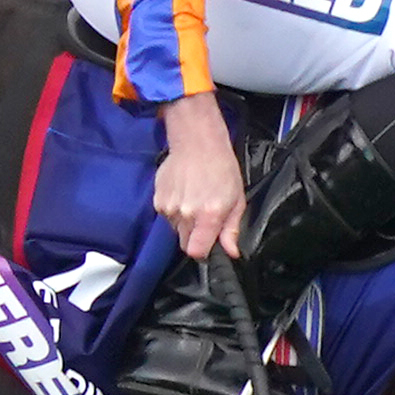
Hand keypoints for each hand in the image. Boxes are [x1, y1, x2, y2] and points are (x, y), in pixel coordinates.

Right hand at [155, 93, 244, 260]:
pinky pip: (166, 215)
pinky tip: (184, 193)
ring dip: (184, 221)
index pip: (196, 252)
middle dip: (194, 235)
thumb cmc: (221, 168)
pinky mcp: (158, 199)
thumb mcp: (236, 199)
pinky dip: (174, 209)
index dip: (203, 252)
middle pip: (185, 242)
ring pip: (175, 228)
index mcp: (208, 215)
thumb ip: (231, 229)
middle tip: (204, 216)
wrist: (197, 142)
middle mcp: (186, 214)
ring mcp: (169, 206)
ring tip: (194, 199)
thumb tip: (231, 252)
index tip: (208, 244)